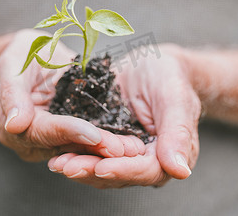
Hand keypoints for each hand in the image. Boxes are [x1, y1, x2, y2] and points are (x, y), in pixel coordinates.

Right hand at [0, 29, 144, 161]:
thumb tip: (15, 124)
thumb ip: (12, 95)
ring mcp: (55, 138)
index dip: (69, 132)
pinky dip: (111, 138)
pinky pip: (92, 137)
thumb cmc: (18, 58)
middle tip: (124, 150)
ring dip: (109, 148)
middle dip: (97, 148)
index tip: (93, 134)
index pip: (44, 132)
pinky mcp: (73, 131)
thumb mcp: (10, 68)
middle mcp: (35, 140)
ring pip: (82, 146)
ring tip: (135, 148)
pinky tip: (133, 140)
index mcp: (14, 128)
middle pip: (66, 146)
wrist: (33, 56)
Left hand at [48, 48, 199, 186]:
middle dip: (92, 170)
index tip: (102, 168)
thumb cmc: (169, 77)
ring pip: (101, 167)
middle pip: (119, 173)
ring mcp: (125, 152)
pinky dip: (75, 152)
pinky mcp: (107, 142)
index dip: (123, 170)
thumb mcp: (175, 98)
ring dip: (79, 166)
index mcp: (169, 154)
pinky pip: (90, 152)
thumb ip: (178, 133)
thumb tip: (180, 171)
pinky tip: (57, 152)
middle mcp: (146, 159)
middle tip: (68, 167)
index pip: (146, 170)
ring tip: (57, 163)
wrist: (153, 64)